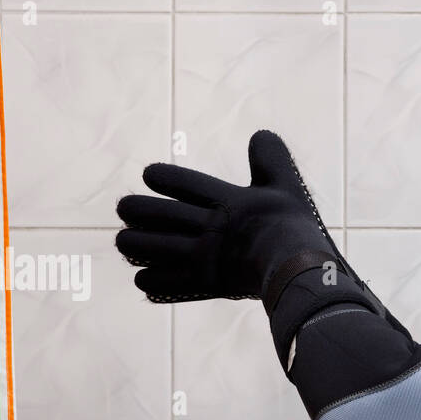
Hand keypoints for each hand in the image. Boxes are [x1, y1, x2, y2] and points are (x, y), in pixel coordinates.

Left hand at [116, 130, 349, 304]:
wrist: (298, 270)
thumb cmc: (294, 228)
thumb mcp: (286, 186)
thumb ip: (271, 159)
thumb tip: (260, 134)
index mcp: (227, 202)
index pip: (185, 183)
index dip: (163, 177)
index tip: (148, 174)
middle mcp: (210, 228)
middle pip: (161, 215)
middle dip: (136, 210)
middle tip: (123, 208)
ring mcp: (205, 258)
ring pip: (156, 248)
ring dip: (135, 244)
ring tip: (123, 242)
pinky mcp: (206, 285)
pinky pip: (168, 284)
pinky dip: (152, 280)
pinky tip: (143, 277)